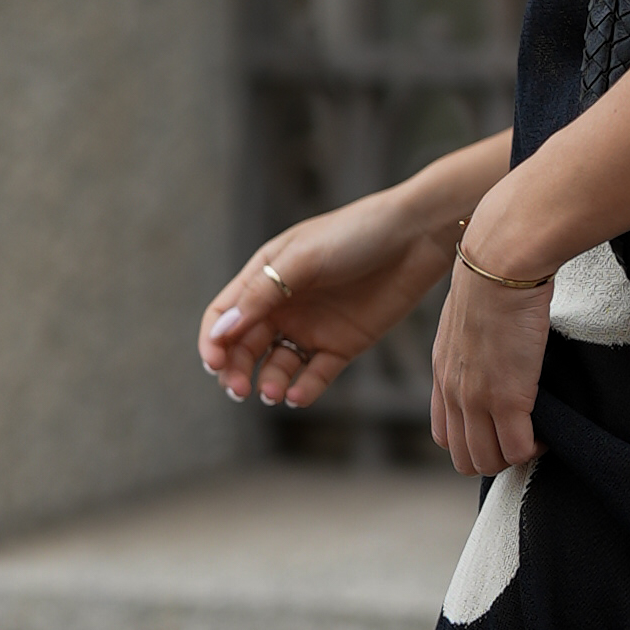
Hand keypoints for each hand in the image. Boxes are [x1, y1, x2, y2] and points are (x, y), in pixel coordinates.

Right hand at [199, 185, 454, 414]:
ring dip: (269, 382)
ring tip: (274, 393)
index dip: (213, 341)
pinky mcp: (343, 345)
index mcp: (265, 276)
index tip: (214, 363)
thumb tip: (221, 331)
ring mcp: (312, 327)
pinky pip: (316, 374)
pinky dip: (304, 388)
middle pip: (244, 346)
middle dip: (236, 371)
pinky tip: (299, 396)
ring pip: (277, 365)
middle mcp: (284, 305)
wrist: (416, 236)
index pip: (224, 315)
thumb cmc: (355, 234)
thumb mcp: (302, 258)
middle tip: (239, 390)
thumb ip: (261, 294)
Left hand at [430, 242, 553, 475]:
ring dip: (515, 456)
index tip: (500, 427)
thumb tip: (493, 342)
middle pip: (464, 457)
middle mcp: (453, 392)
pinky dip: (536, 448)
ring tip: (537, 434)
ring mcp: (477, 399)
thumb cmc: (495, 274)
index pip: (445, 434)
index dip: (473, 441)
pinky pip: (520, 450)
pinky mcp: (508, 399)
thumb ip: (472, 339)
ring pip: (489, 461)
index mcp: (442, 372)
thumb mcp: (469, 313)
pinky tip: (549, 429)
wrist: (501, 263)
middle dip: (495, 456)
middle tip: (523, 437)